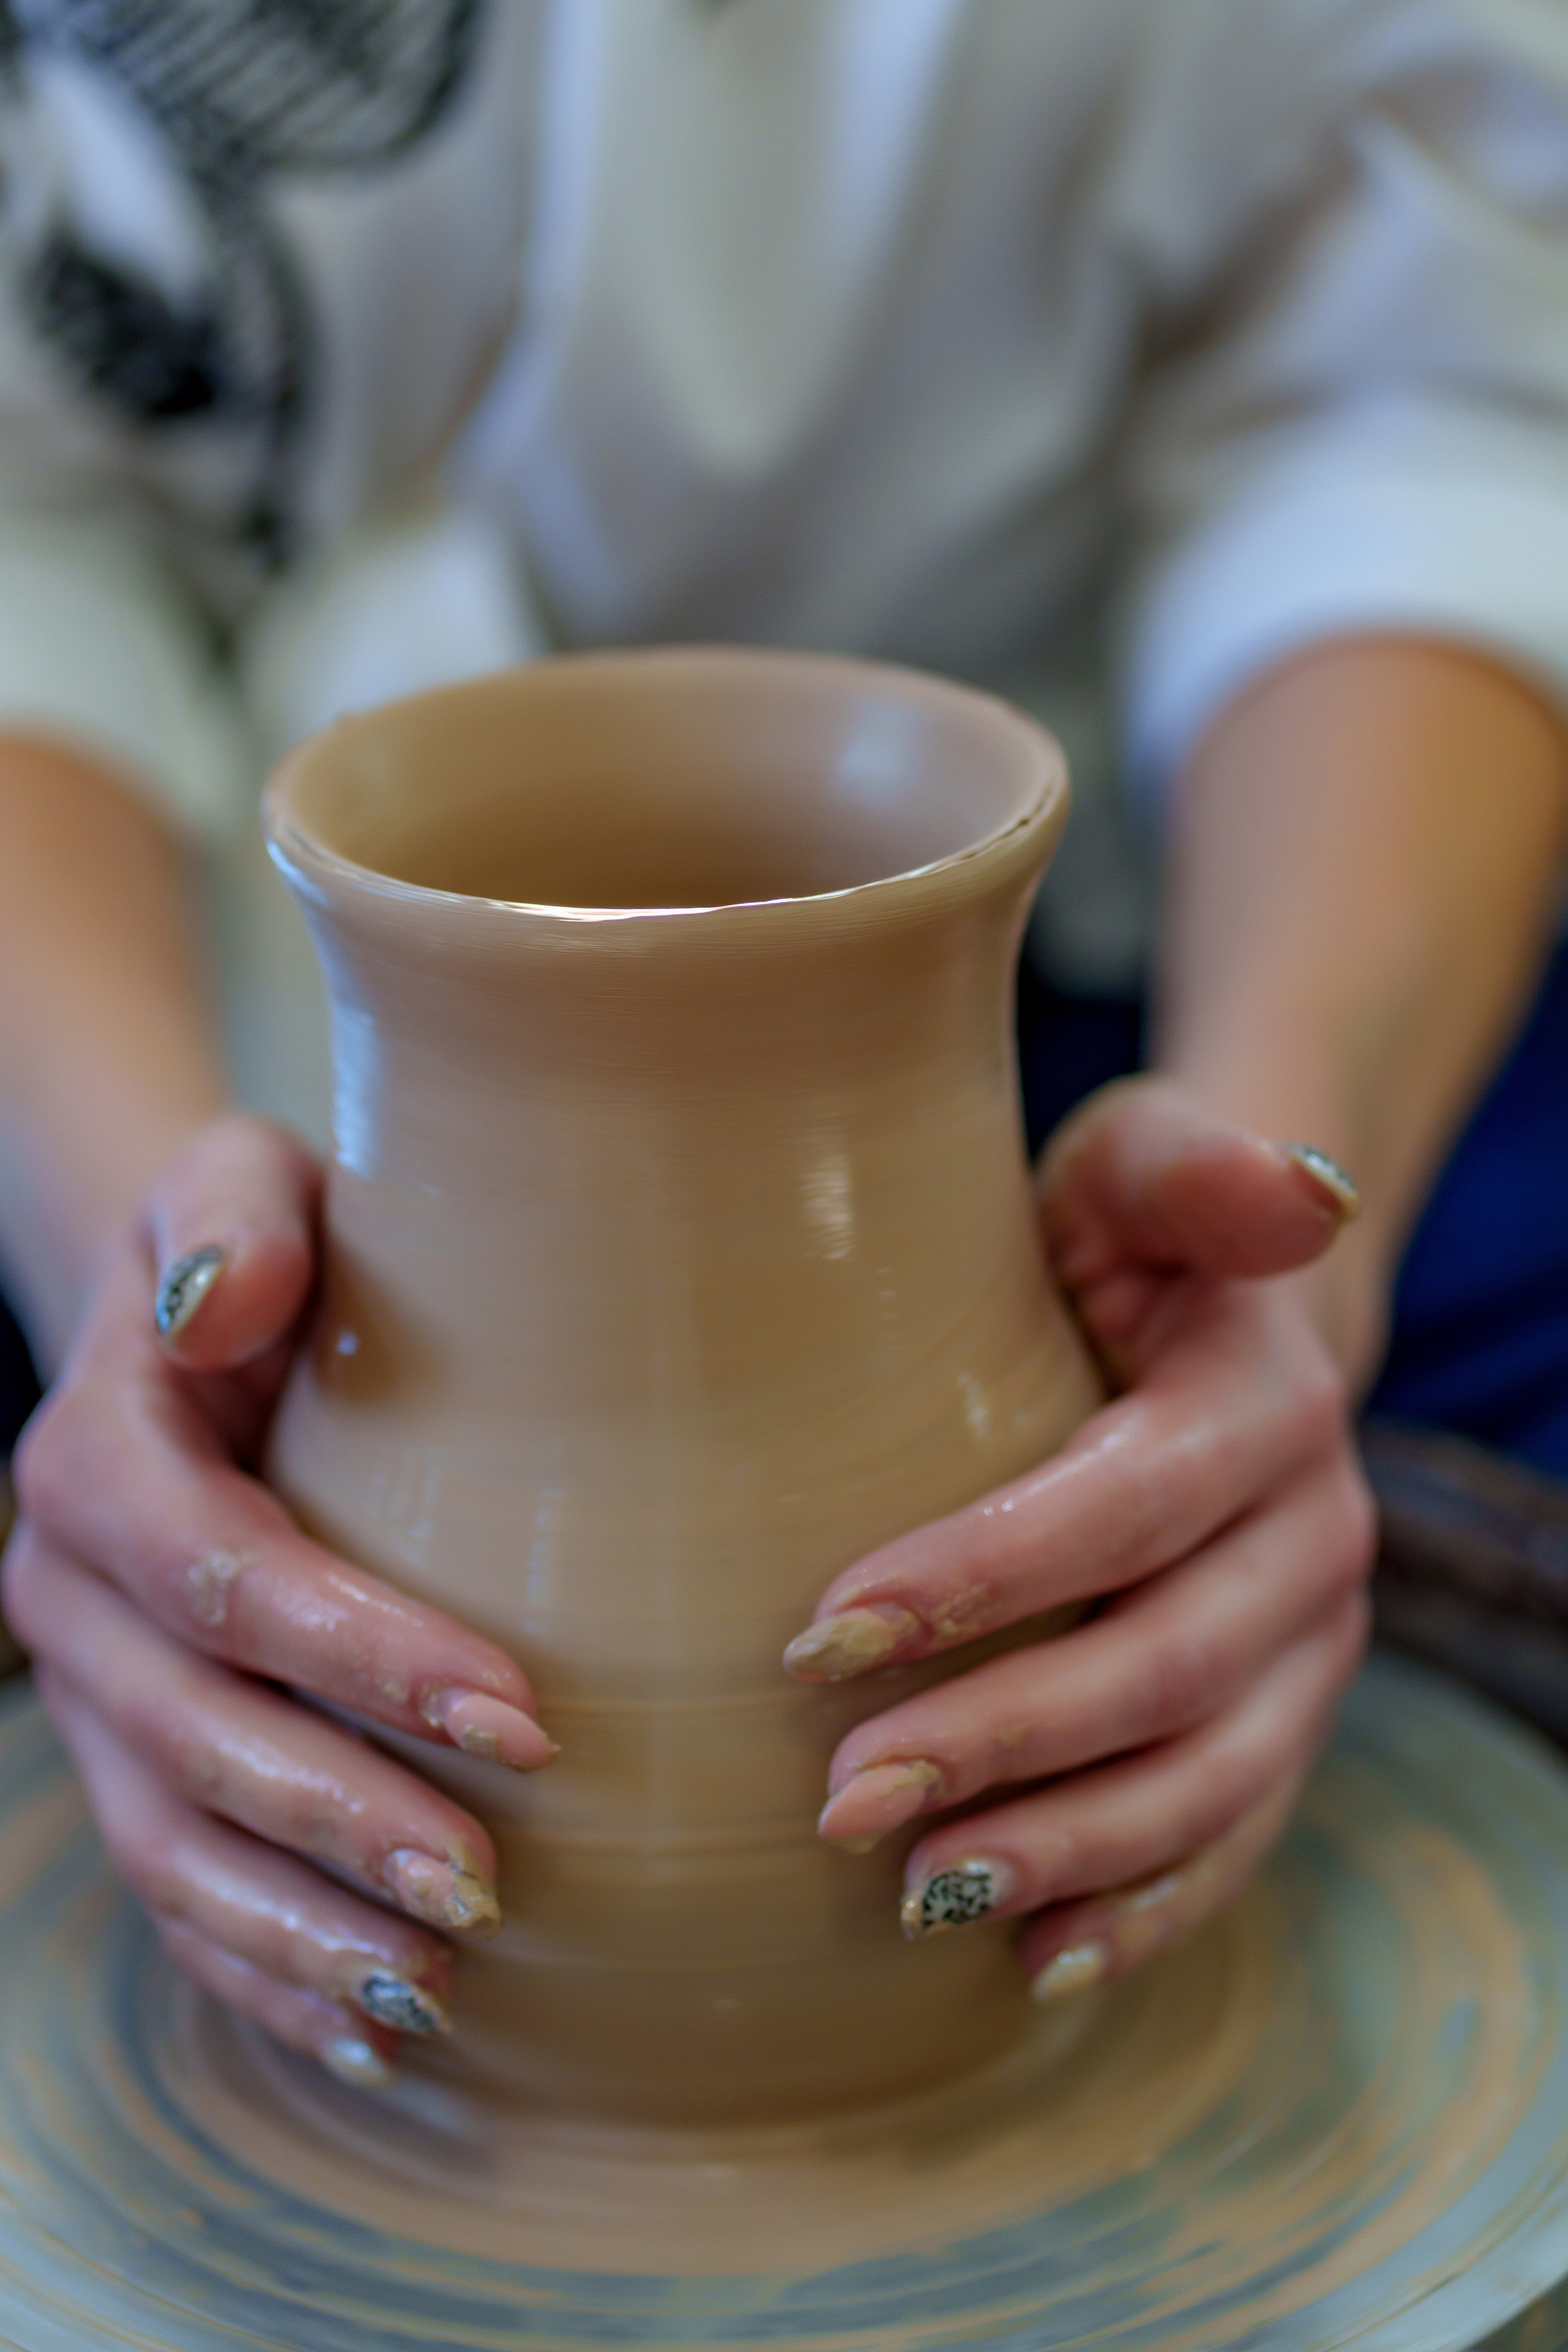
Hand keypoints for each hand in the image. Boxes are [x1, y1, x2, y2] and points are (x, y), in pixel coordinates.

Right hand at [3, 1116, 553, 2088]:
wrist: (198, 1314)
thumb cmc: (267, 1245)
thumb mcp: (244, 1173)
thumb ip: (239, 1214)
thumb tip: (222, 1303)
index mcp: (100, 1458)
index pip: (230, 1579)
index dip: (366, 1658)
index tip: (523, 1714)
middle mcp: (67, 1593)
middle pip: (198, 1737)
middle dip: (345, 1820)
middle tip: (494, 1884)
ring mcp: (85, 1693)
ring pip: (172, 1843)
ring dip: (301, 1929)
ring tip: (437, 1989)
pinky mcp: (123, 1756)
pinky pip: (172, 1890)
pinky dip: (261, 1969)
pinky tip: (371, 2032)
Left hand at [783, 1077, 1375, 1998]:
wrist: (1216, 1322)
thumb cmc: (1120, 1240)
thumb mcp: (1136, 1167)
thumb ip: (1196, 1169)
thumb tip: (1298, 1195)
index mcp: (1263, 1399)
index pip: (1125, 1506)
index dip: (985, 1579)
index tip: (822, 1638)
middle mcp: (1312, 1532)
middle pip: (1164, 1665)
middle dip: (1001, 1742)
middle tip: (839, 1801)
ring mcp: (1313, 1640)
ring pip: (1207, 1776)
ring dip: (1064, 1847)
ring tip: (916, 1893)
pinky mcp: (1291, 1712)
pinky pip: (1237, 1832)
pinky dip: (1145, 1905)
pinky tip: (1041, 1959)